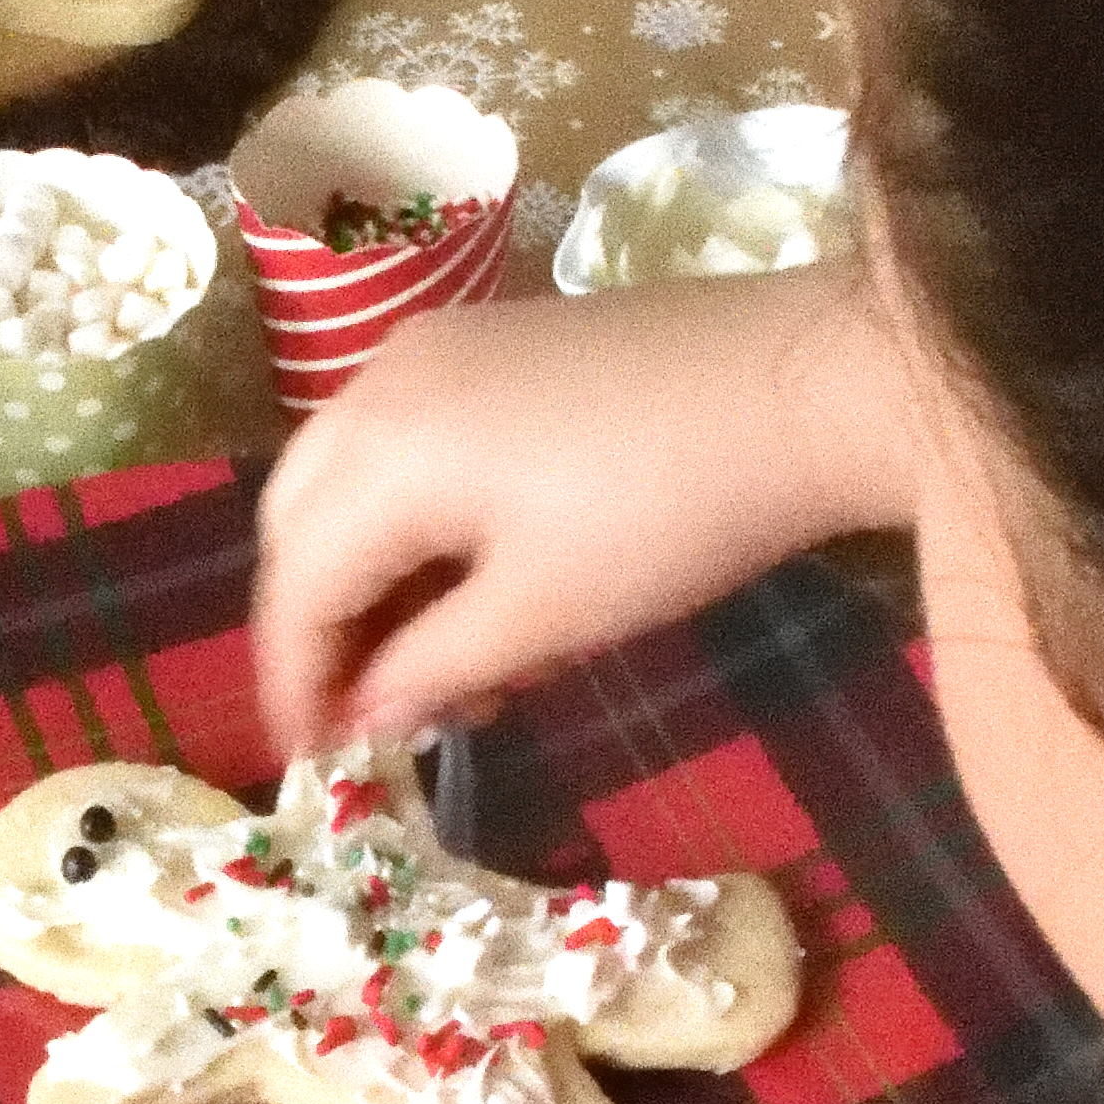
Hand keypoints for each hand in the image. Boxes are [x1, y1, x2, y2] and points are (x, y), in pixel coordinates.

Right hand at [251, 268, 925, 755]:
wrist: (807, 381)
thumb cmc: (670, 514)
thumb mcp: (544, 617)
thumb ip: (431, 669)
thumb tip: (362, 714)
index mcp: (380, 454)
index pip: (298, 586)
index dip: (295, 682)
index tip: (310, 762)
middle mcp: (378, 384)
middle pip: (299, 523)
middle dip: (318, 625)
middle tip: (362, 714)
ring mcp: (434, 350)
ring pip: (347, 477)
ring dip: (367, 574)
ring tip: (434, 665)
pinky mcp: (490, 342)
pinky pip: (404, 438)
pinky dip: (411, 518)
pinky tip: (472, 581)